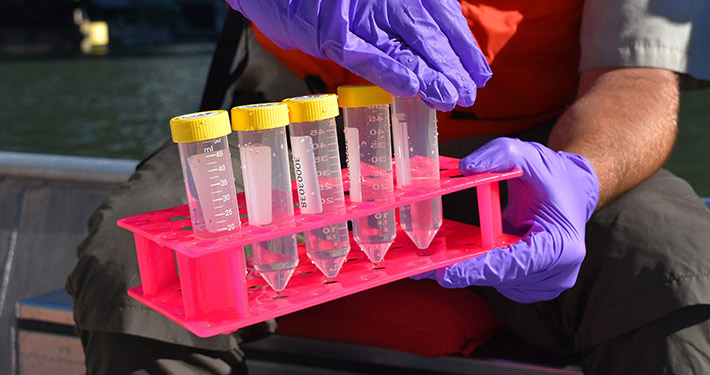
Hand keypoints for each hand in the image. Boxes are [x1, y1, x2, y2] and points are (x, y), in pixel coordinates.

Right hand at [226, 0, 491, 110]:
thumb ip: (396, 12)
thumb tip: (428, 45)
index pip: (441, 13)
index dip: (462, 44)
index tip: (478, 71)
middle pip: (428, 34)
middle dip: (451, 66)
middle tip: (467, 94)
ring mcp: (358, 11)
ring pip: (404, 46)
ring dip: (429, 75)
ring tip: (449, 99)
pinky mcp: (331, 31)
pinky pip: (365, 55)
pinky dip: (390, 72)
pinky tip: (411, 89)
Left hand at [417, 138, 598, 302]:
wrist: (573, 192)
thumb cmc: (554, 177)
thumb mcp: (529, 155)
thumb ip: (499, 155)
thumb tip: (466, 168)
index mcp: (562, 246)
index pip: (515, 264)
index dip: (480, 270)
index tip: (448, 274)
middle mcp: (558, 272)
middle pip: (502, 278)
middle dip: (465, 270)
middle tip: (425, 267)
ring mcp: (546, 283)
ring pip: (497, 282)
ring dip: (470, 270)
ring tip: (437, 260)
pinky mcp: (531, 285)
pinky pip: (499, 280)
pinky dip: (479, 269)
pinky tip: (456, 258)